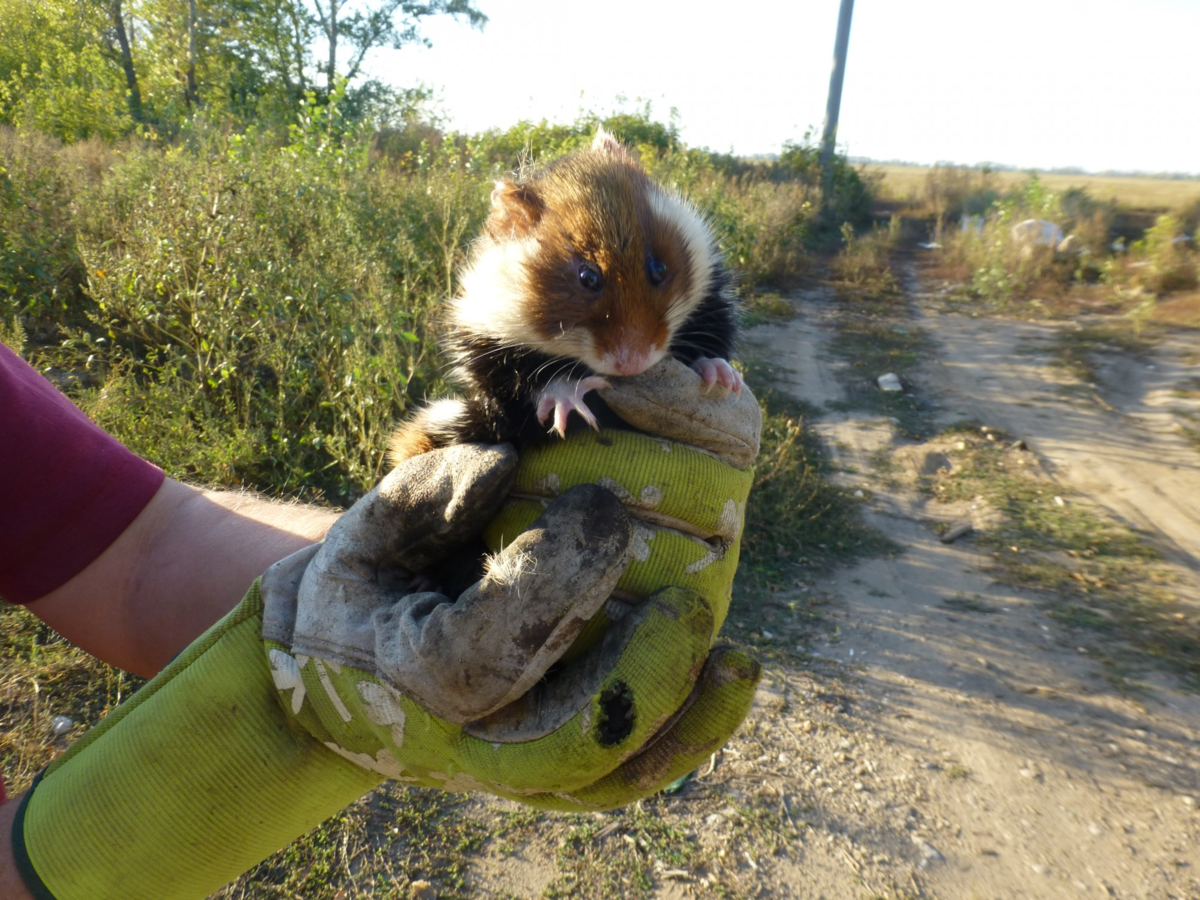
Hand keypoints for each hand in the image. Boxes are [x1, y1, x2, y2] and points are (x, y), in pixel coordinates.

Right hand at [260, 442, 759, 806]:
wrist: (345, 674)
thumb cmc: (364, 591)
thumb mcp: (363, 534)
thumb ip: (421, 498)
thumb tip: (508, 466)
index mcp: (409, 676)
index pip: (494, 644)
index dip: (557, 575)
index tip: (602, 504)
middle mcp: (467, 741)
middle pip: (573, 737)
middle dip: (642, 673)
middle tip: (689, 603)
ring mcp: (513, 767)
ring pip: (610, 772)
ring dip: (681, 720)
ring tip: (736, 663)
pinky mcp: (550, 771)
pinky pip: (624, 773)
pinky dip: (683, 738)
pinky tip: (726, 681)